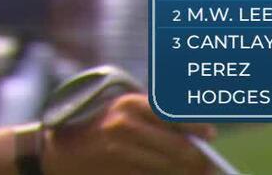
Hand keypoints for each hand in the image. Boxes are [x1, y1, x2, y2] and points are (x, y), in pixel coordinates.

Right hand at [44, 93, 215, 174]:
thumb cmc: (100, 130)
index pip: (174, 114)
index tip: (209, 135)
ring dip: (185, 172)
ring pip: (171, 167)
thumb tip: (197, 137)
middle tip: (209, 164)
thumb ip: (155, 119)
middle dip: (198, 159)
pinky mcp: (119, 170)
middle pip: (180, 147)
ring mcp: (122, 150)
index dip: (197, 126)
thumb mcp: (123, 114)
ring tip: (192, 171)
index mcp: (130, 103)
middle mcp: (126, 124)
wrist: (62, 152)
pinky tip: (168, 174)